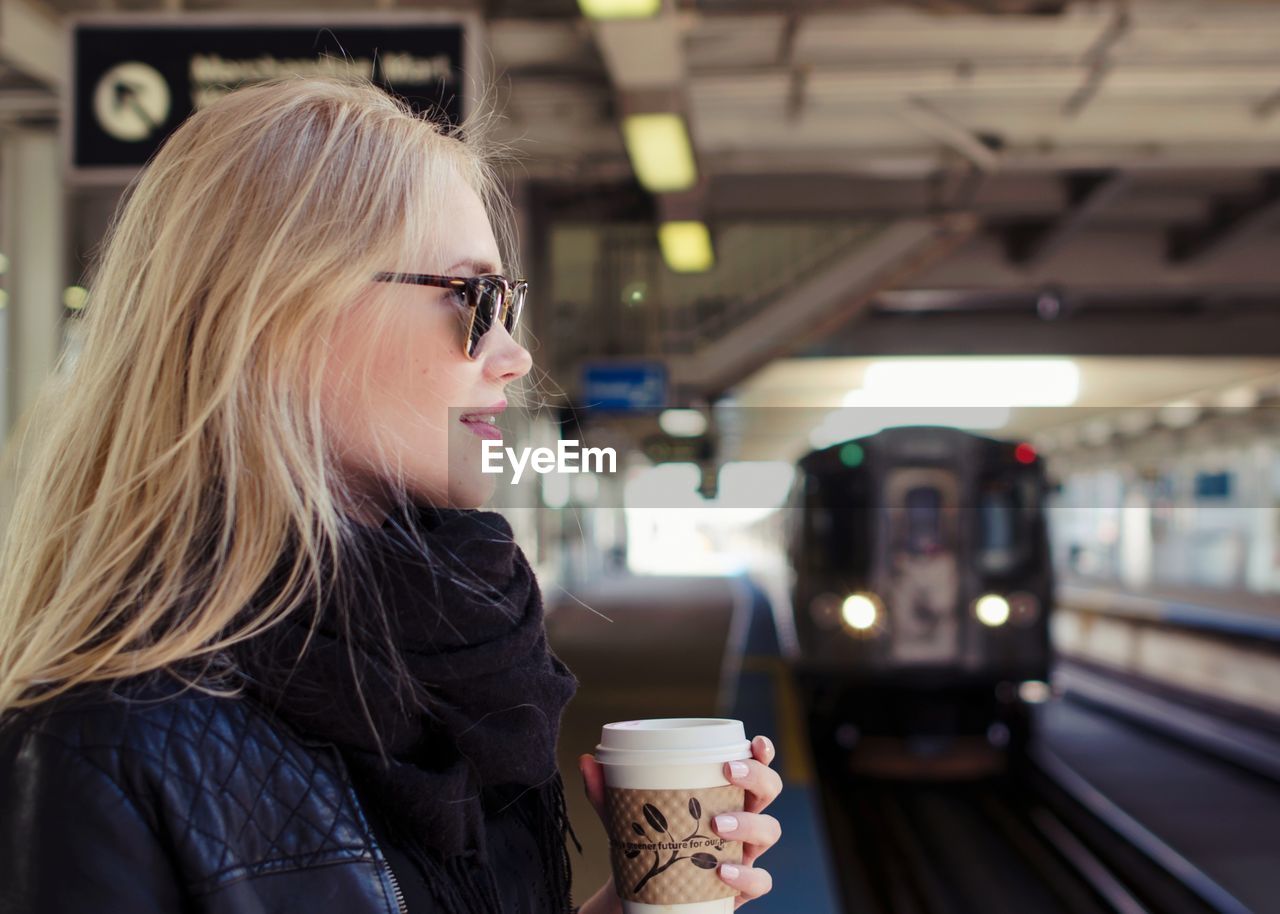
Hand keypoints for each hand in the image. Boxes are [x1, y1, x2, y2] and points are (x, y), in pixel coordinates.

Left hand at [578, 734, 781, 909]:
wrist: (642, 895)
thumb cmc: (646, 844)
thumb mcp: (625, 817)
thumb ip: (606, 792)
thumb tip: (586, 760)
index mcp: (722, 793)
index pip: (753, 765)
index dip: (762, 752)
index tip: (753, 741)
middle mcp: (742, 819)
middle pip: (770, 791)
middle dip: (758, 777)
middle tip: (729, 773)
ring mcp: (745, 852)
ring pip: (770, 831)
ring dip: (749, 823)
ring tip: (718, 825)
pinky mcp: (742, 887)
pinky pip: (760, 881)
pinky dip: (746, 875)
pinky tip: (722, 871)